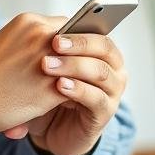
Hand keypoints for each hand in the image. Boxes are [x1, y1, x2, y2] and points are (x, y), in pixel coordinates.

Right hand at [0, 13, 70, 134]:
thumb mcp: (5, 44)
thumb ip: (30, 42)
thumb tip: (52, 50)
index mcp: (29, 22)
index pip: (65, 26)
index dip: (68, 43)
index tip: (67, 54)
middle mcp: (42, 37)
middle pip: (76, 45)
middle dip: (77, 58)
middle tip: (75, 71)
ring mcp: (51, 61)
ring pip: (80, 66)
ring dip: (78, 77)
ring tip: (73, 87)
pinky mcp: (54, 88)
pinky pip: (77, 88)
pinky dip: (75, 95)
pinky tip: (67, 102)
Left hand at [20, 31, 127, 154]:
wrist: (45, 128)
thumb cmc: (44, 91)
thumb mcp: (43, 68)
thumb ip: (48, 49)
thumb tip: (42, 26)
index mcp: (98, 49)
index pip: (95, 30)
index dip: (76, 28)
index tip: (55, 31)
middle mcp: (111, 67)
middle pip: (104, 47)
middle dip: (79, 44)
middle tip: (55, 44)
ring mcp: (111, 90)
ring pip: (101, 71)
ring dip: (75, 66)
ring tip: (48, 66)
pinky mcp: (105, 112)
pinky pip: (96, 98)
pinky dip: (78, 90)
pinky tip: (60, 86)